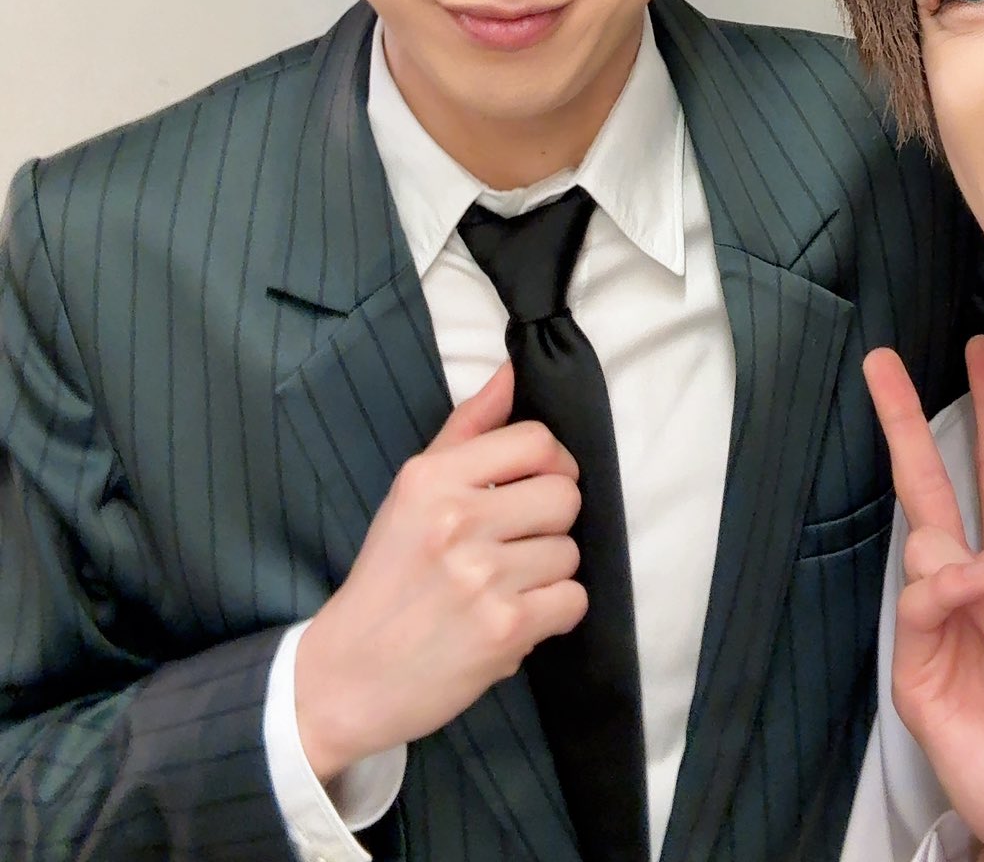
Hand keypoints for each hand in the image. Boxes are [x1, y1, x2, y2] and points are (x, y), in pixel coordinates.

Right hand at [294, 362, 586, 779]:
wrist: (344, 678)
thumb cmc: (387, 577)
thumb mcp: (411, 492)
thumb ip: (467, 429)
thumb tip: (513, 371)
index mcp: (433, 479)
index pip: (538, 441)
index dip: (552, 464)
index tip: (536, 486)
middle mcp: (458, 520)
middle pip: (565, 496)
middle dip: (550, 522)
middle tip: (515, 544)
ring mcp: (483, 577)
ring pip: (570, 552)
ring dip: (547, 573)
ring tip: (504, 587)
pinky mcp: (505, 630)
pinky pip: (572, 601)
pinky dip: (552, 614)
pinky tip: (514, 618)